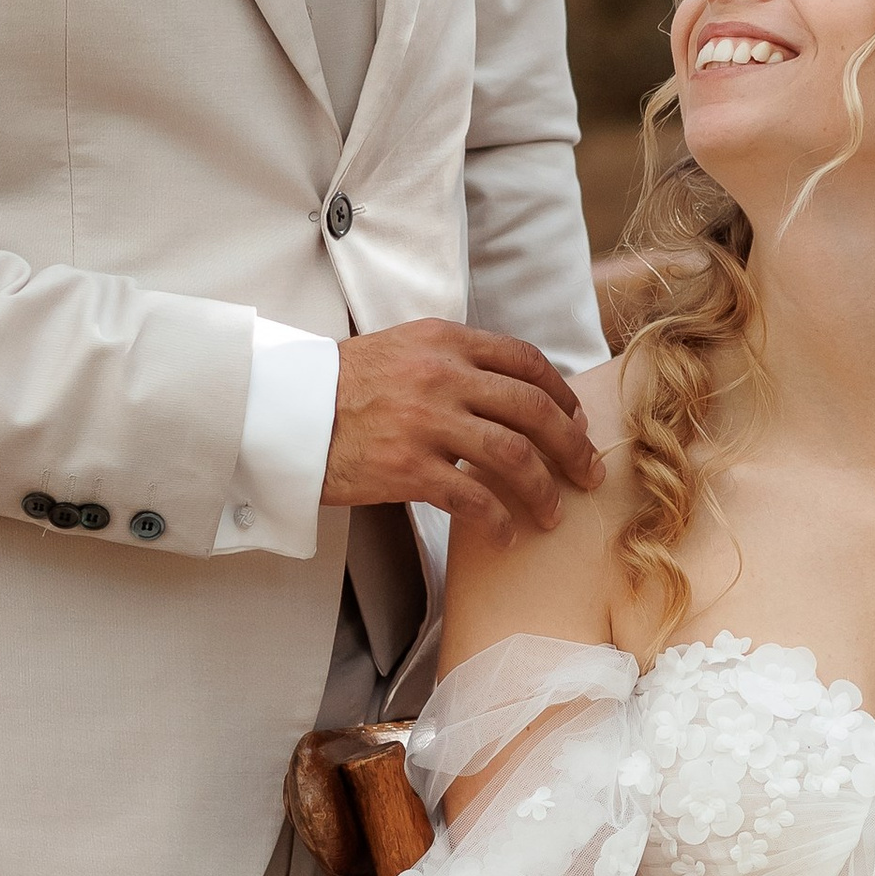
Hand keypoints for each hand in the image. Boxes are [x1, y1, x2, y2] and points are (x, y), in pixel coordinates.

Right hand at [321, 322, 601, 544]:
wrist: (285, 410)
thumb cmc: (346, 384)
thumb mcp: (405, 348)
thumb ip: (457, 360)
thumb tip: (514, 391)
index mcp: (445, 341)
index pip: (525, 361)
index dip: (562, 394)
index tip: (577, 420)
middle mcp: (442, 376)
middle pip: (533, 410)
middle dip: (572, 446)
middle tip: (589, 473)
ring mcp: (425, 422)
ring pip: (512, 457)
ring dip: (544, 489)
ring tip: (554, 512)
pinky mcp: (407, 467)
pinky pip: (472, 499)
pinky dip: (499, 520)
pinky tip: (507, 534)